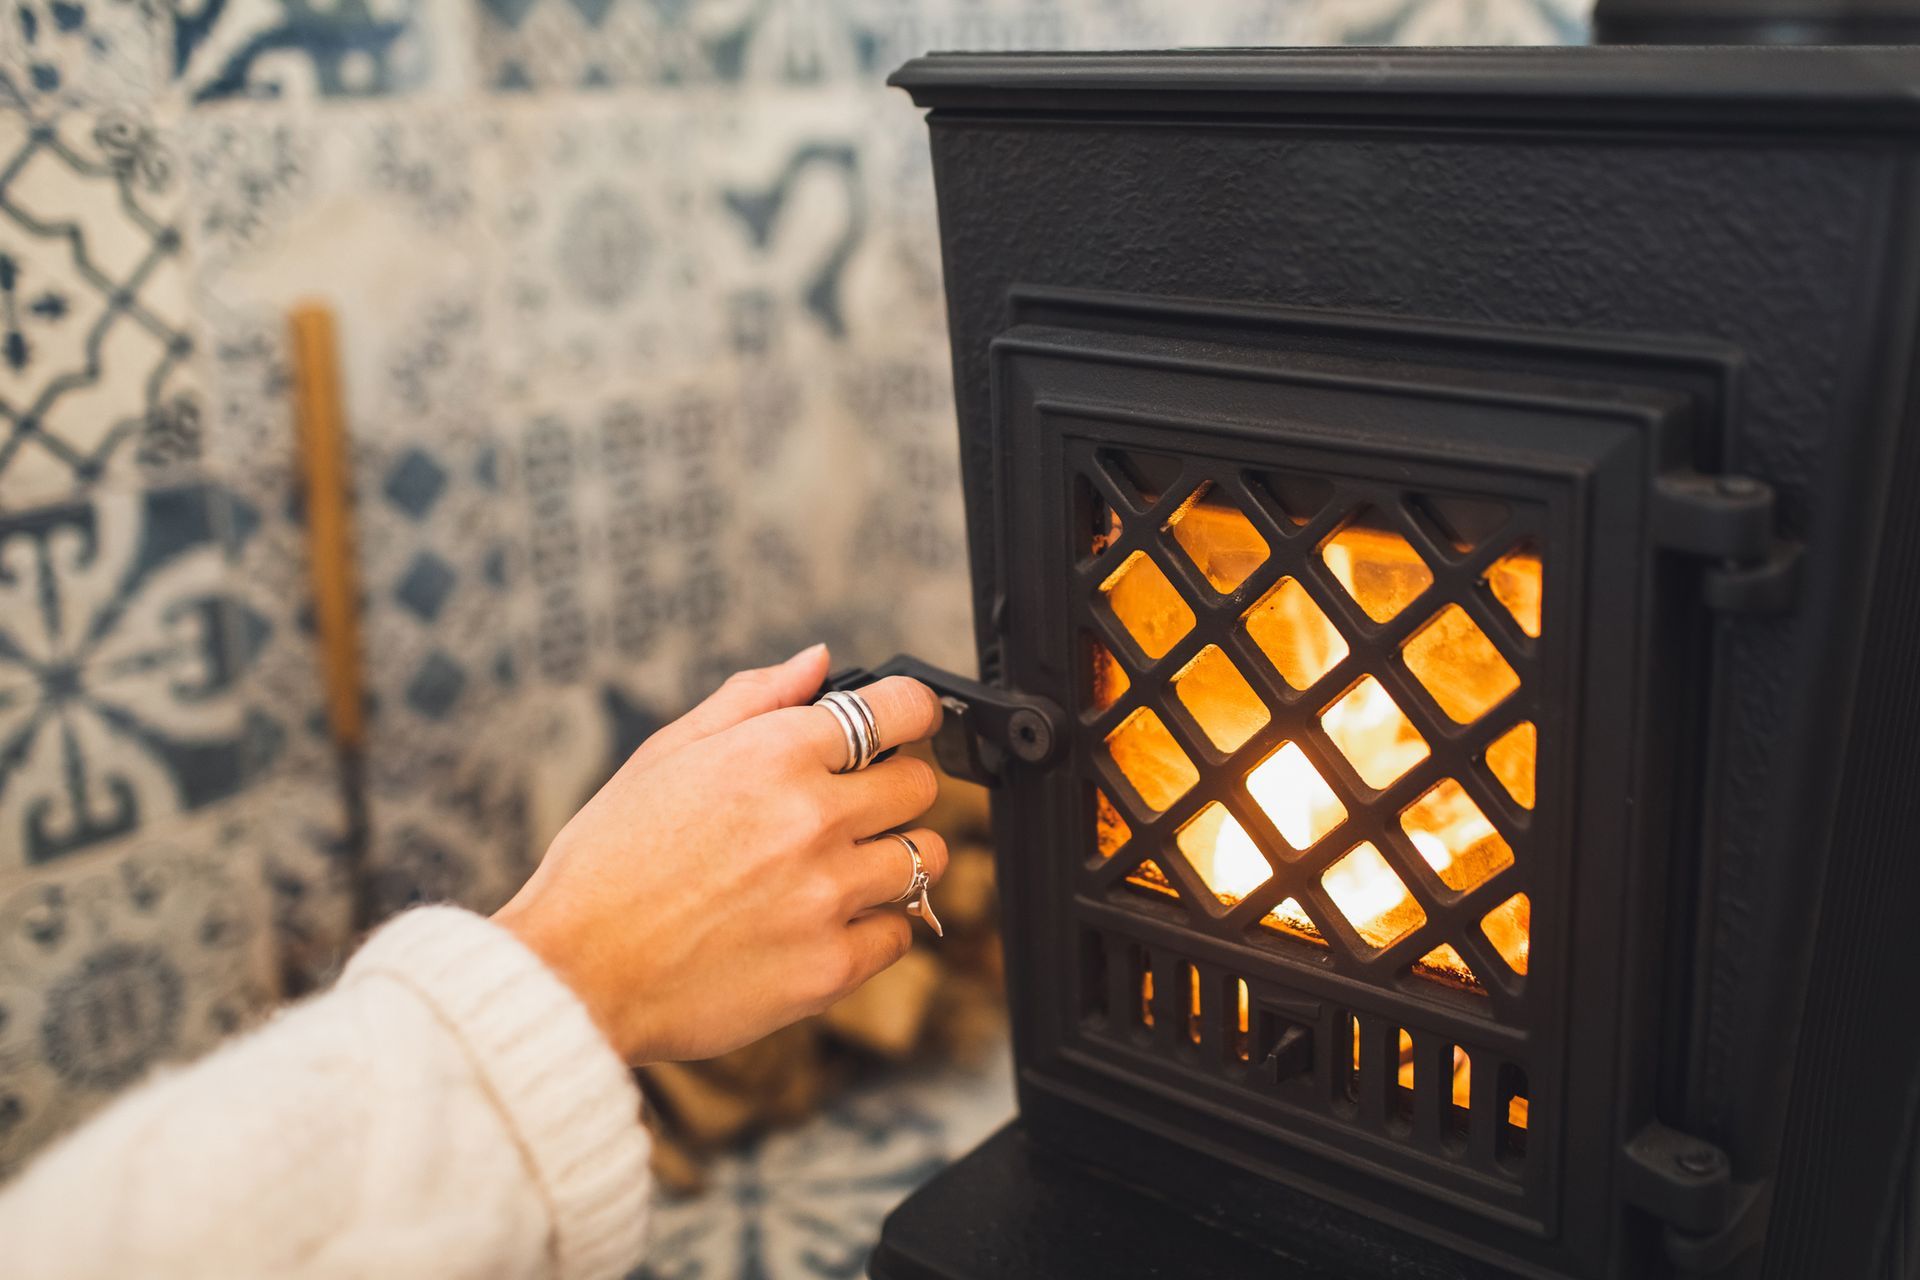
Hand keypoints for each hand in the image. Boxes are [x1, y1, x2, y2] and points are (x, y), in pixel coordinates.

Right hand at [492, 645, 947, 1064]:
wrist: (575, 974)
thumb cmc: (608, 863)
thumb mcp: (664, 755)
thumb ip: (752, 699)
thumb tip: (819, 662)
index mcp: (773, 754)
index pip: (899, 710)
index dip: (911, 712)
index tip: (907, 723)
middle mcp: (811, 817)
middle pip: (919, 786)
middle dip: (893, 790)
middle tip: (850, 810)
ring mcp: (827, 894)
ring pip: (924, 858)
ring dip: (892, 858)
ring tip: (838, 870)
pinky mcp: (831, 966)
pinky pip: (900, 933)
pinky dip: (873, 927)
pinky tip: (822, 923)